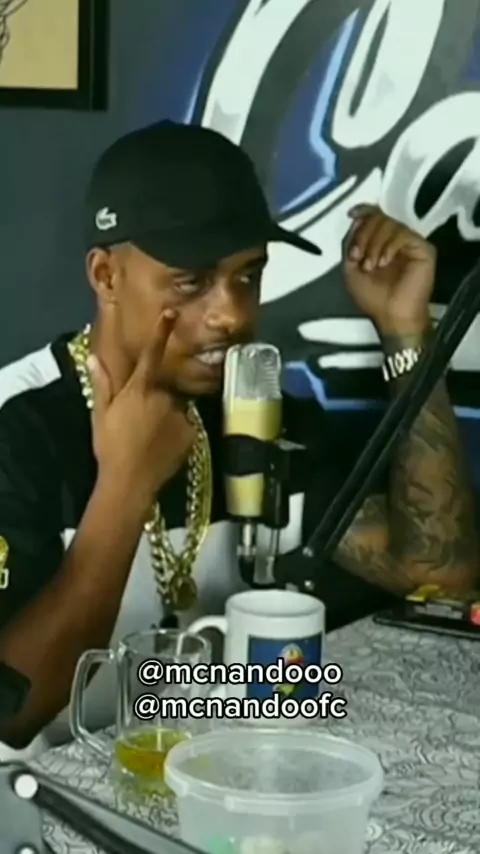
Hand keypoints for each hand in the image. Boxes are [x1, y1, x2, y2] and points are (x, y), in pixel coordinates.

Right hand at [88, 311, 194, 504]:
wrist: (130, 482)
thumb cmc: (111, 447)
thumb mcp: (101, 415)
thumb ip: (102, 385)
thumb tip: (94, 357)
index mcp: (140, 390)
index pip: (151, 355)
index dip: (161, 332)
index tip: (171, 312)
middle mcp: (164, 397)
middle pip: (166, 388)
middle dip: (157, 399)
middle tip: (141, 423)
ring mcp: (181, 415)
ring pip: (177, 407)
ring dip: (168, 416)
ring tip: (152, 438)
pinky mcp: (192, 433)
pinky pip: (187, 425)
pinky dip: (179, 432)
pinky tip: (164, 446)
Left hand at [344, 205, 435, 334]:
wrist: (392, 316)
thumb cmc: (373, 298)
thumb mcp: (351, 269)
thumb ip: (352, 244)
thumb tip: (356, 220)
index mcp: (380, 242)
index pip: (374, 217)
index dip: (364, 212)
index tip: (352, 214)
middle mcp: (395, 239)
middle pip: (379, 218)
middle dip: (364, 235)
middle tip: (358, 256)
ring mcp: (410, 243)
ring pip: (390, 224)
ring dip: (374, 243)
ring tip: (371, 265)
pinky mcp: (423, 249)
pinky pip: (403, 234)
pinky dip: (389, 246)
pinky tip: (384, 262)